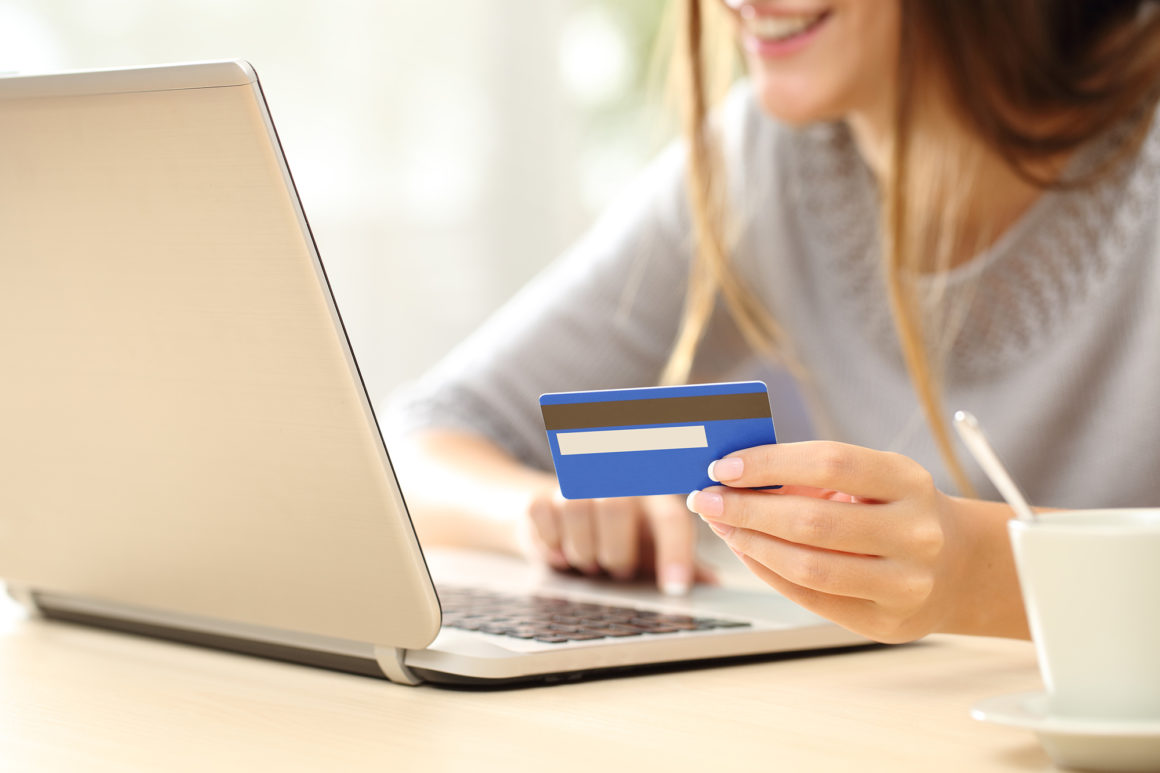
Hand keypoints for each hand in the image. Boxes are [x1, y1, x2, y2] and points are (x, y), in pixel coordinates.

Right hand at [521, 487, 715, 594]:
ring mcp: (575, 484)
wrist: (559, 514)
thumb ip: (680, 561)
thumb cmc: (618, 534)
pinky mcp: (540, 494)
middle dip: (617, 553)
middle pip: (616, 507)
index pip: (671, 518)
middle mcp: (614, 481)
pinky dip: (551, 542)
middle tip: (618, 570)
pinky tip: (559, 552)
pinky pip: (542, 513)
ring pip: (577, 508)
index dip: (675, 553)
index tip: (675, 589)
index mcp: (652, 494)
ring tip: (590, 562)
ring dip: (583, 550)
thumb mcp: (650, 546)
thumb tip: (716, 585)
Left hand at [685, 441, 967, 642]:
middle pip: (812, 520)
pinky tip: (747, 552)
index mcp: (909, 482)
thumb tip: (733, 474)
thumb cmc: (893, 510)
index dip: (771, 463)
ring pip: (808, 566)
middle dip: (747, 509)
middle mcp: (915, 533)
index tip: (724, 465)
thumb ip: (811, 474)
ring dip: (751, 544)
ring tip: (722, 526)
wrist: (956, 567)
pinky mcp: (885, 622)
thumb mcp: (870, 479)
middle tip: (706, 498)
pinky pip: (811, 598)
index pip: (831, 463)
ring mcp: (905, 583)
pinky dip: (768, 572)